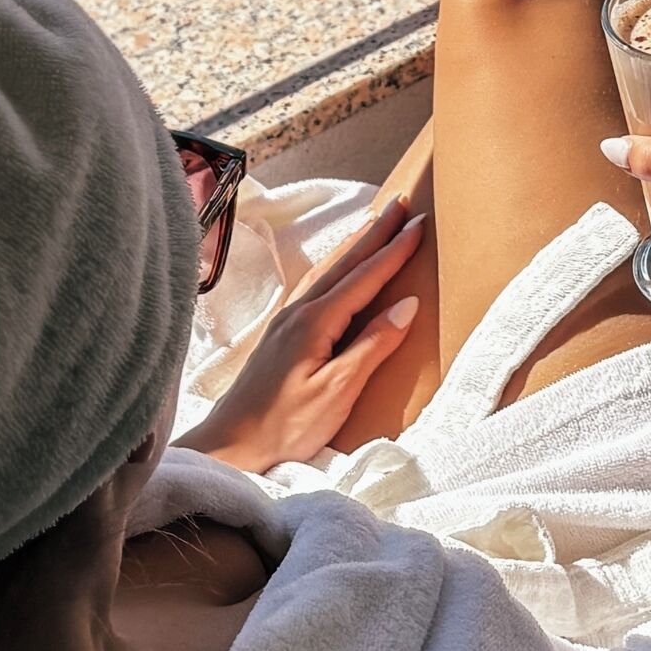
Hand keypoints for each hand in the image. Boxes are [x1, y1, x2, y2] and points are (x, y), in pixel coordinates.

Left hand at [187, 198, 424, 471]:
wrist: (231, 446)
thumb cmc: (285, 426)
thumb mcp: (337, 391)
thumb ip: (372, 345)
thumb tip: (406, 305)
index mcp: (315, 322)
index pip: (365, 277)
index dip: (394, 250)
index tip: (419, 223)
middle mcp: (298, 312)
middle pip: (344, 262)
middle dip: (375, 232)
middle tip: (402, 204)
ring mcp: (285, 320)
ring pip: (327, 270)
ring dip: (354, 244)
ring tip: (375, 224)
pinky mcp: (280, 334)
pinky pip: (314, 284)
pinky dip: (335, 265)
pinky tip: (336, 268)